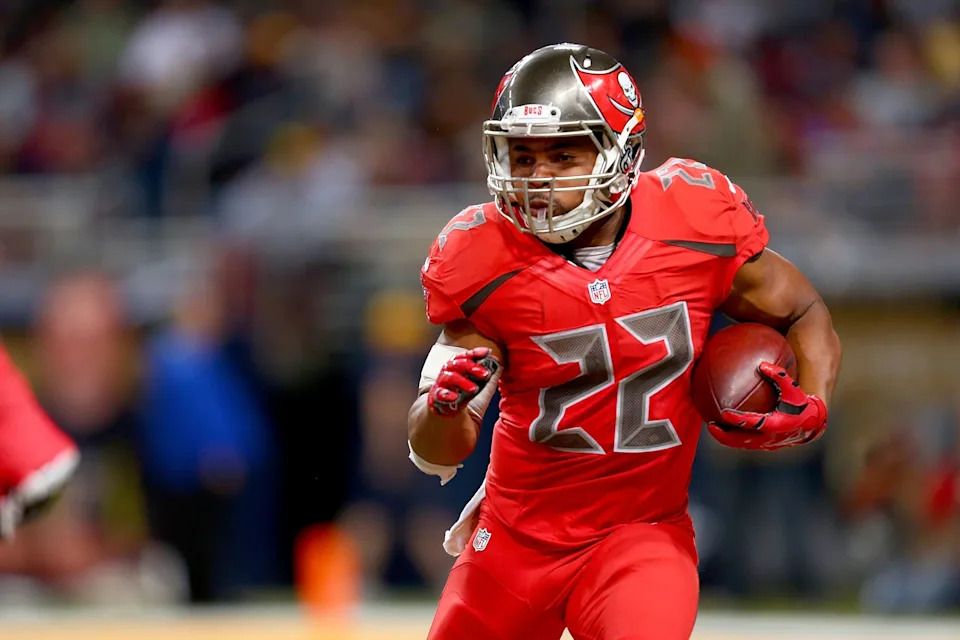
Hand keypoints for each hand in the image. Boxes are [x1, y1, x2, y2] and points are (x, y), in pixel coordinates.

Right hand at [427, 347, 499, 417]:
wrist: (449, 415)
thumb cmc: (465, 396)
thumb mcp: (481, 387)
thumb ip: (490, 377)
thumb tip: (499, 364)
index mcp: (458, 367)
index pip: (466, 356)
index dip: (475, 353)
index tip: (487, 352)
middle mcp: (448, 372)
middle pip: (458, 364)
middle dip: (471, 367)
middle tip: (485, 374)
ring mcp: (441, 384)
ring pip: (449, 377)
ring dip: (462, 381)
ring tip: (474, 389)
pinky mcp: (436, 397)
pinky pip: (439, 393)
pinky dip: (446, 394)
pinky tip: (454, 397)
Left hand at [707, 361, 826, 450]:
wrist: (813, 419)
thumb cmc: (800, 399)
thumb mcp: (792, 386)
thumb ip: (779, 375)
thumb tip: (762, 365)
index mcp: (781, 424)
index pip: (757, 424)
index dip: (741, 420)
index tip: (724, 414)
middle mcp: (775, 438)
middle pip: (747, 441)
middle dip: (727, 436)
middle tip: (711, 426)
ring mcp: (771, 444)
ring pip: (745, 444)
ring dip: (728, 438)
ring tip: (712, 428)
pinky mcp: (767, 446)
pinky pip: (748, 443)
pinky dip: (735, 437)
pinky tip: (721, 426)